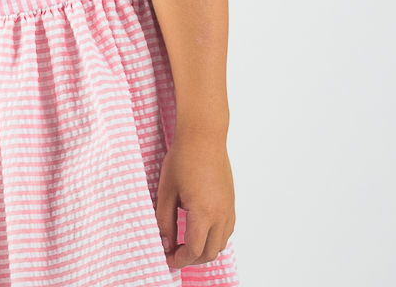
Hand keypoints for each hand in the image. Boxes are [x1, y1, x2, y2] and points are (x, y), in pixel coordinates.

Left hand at [155, 132, 234, 268]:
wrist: (203, 136)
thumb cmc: (183, 158)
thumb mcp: (166, 190)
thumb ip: (164, 220)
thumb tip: (165, 243)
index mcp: (204, 212)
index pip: (193, 250)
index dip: (178, 259)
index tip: (167, 258)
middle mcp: (221, 214)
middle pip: (209, 253)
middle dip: (191, 259)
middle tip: (174, 253)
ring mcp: (229, 209)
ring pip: (221, 244)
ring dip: (204, 250)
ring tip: (185, 243)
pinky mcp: (231, 202)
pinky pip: (227, 231)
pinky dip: (214, 238)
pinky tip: (199, 230)